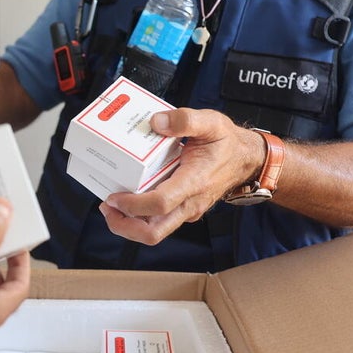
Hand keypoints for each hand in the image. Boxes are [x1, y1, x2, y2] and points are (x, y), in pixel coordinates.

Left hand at [98, 108, 265, 244]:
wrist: (246, 160)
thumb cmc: (228, 143)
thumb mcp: (211, 122)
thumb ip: (185, 119)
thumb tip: (156, 122)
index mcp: (194, 182)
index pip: (161, 204)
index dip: (133, 205)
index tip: (113, 196)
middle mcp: (190, 203)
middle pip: (153, 232)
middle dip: (124, 225)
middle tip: (106, 207)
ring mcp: (186, 210)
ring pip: (154, 231)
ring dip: (128, 224)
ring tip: (110, 205)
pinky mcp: (182, 209)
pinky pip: (158, 221)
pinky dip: (139, 216)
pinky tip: (127, 198)